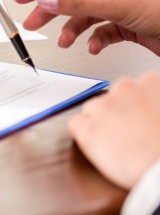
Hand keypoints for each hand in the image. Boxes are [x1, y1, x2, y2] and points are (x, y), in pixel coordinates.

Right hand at [13, 0, 159, 54]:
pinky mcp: (124, 21)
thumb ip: (77, 2)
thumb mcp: (117, 3)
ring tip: (65, 42)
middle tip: (34, 23)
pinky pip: (100, 29)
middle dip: (54, 11)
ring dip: (73, 29)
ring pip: (84, 13)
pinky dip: (93, 39)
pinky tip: (92, 46)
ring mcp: (119, 1)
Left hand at [68, 72, 159, 189]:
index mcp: (152, 83)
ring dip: (99, 123)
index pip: (133, 88)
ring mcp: (104, 107)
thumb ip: (153, 104)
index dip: (134, 107)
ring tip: (115, 143)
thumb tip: (148, 111)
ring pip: (92, 109)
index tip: (138, 119)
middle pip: (111, 96)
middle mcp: (125, 89)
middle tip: (127, 133)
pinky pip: (75, 124)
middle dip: (115, 112)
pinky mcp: (88, 127)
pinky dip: (82, 133)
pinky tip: (96, 145)